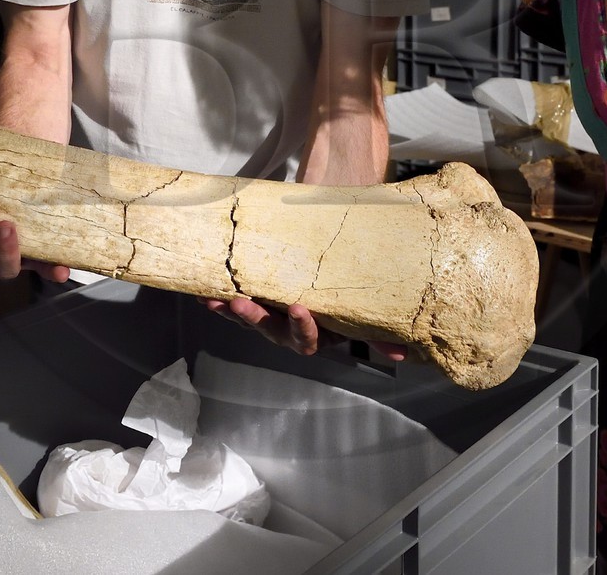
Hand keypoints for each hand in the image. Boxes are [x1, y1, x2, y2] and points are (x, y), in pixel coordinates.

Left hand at [201, 297, 406, 360]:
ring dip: (232, 312)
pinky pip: (234, 306)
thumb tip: (404, 353)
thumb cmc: (351, 283)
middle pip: (272, 330)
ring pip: (250, 319)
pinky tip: (203, 294)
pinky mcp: (256, 299)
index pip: (308, 337)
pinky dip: (219, 302)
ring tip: (216, 300)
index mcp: (320, 332)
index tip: (299, 308)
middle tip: (242, 304)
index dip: (302, 327)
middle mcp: (292, 329)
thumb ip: (377, 332)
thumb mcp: (364, 308)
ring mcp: (271, 315)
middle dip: (256, 319)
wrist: (333, 253)